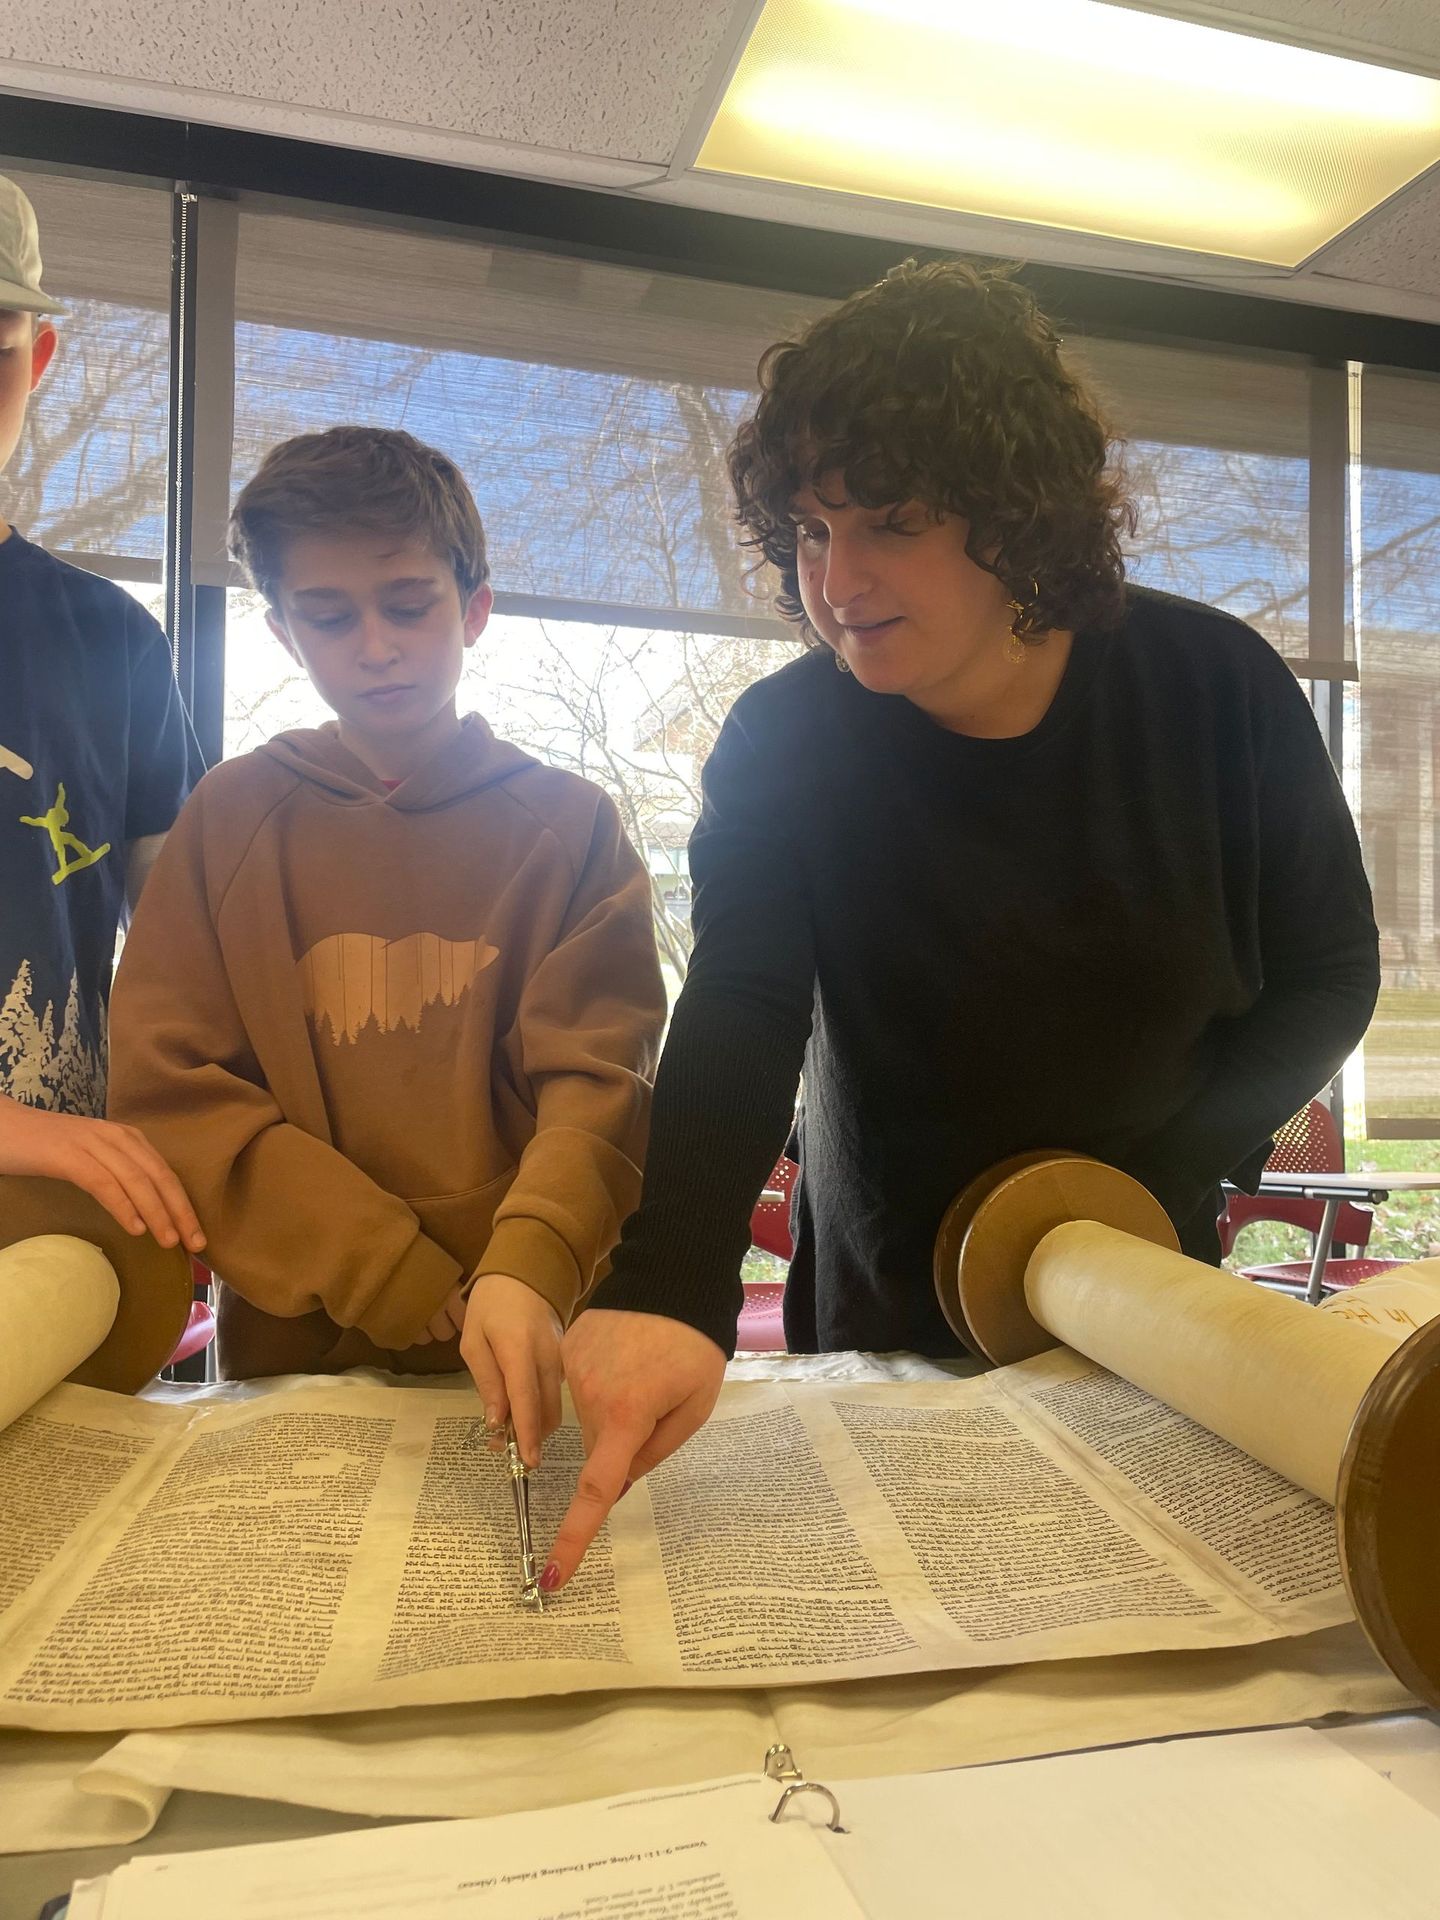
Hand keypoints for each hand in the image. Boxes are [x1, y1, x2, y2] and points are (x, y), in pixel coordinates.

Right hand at [0, 1096, 205, 1252]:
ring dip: (157, 1213)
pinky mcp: (68, 1155)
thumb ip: (118, 1175)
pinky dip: (123, 1205)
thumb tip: (145, 1213)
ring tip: (169, 1242)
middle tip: (196, 1245)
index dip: (185, 1205)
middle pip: (160, 1177)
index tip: (198, 1236)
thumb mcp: (93, 1158)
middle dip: (181, 1212)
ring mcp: (93, 1143)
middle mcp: (117, 1137)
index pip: (166, 1174)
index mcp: (127, 1138)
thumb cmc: (47, 1149)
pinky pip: (104, 1183)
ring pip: (137, 1180)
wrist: (4, 1127)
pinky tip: (135, 1227)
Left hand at [457, 1273, 562, 1468]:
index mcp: (520, 1349)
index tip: (527, 1461)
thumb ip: (487, 1381)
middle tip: (500, 1447)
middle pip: (547, 1411)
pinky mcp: (565, 1361)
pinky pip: (555, 1393)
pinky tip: (519, 1408)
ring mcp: (561, 1360)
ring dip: (534, 1425)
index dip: (527, 1434)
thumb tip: (497, 1421)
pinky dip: (540, 1408)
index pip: (527, 1400)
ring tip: (504, 1429)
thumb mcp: (473, 1340)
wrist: (528, 1275)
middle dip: (528, 1437)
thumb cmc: (492, 1305)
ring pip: (554, 1406)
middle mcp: (548, 1358)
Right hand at [543, 1308, 725, 1591]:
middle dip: (621, 1443)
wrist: (673, 1276)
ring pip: (587, 1418)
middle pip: (597, 1448)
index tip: (554, 1574)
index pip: (595, 1488)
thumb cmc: (695, 1346)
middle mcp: (590, 1395)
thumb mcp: (694, 1407)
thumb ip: (655, 1452)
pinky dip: (600, 1383)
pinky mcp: (566, 1347)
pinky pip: (579, 1385)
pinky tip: (626, 1354)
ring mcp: (572, 1368)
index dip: (575, 1536)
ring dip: (612, 1411)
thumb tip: (615, 1484)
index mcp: (627, 1414)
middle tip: (657, 1403)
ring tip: (644, 1370)